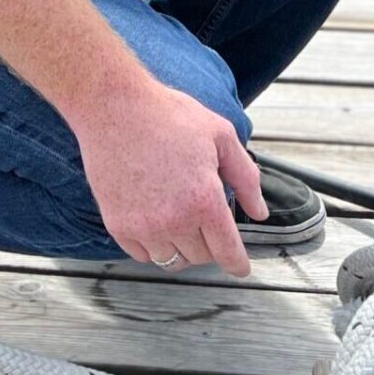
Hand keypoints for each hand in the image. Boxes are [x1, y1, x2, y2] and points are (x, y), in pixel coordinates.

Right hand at [67, 80, 268, 276]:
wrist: (114, 107)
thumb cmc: (167, 115)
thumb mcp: (220, 135)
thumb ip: (246, 177)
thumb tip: (260, 212)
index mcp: (205, 200)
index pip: (227, 252)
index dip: (238, 264)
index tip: (240, 268)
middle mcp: (175, 220)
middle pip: (201, 257)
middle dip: (208, 243)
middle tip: (202, 217)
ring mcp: (143, 225)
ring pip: (171, 260)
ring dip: (180, 246)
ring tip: (177, 219)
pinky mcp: (118, 224)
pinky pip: (142, 254)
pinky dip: (152, 245)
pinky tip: (153, 220)